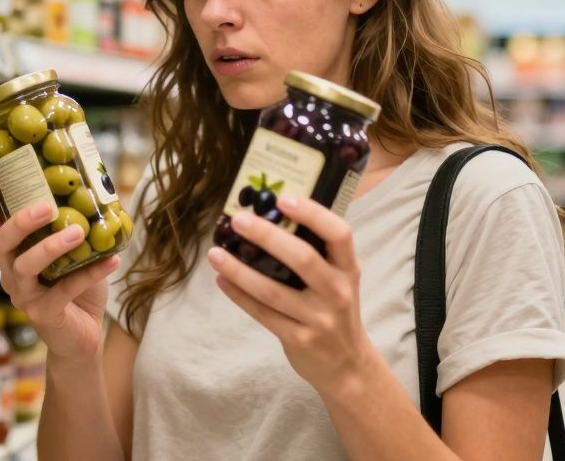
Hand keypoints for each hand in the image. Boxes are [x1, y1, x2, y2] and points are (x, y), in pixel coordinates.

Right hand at [0, 175, 119, 362]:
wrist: (82, 336)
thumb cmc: (75, 286)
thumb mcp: (74, 252)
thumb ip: (76, 224)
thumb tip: (100, 188)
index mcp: (13, 253)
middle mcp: (10, 272)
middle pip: (0, 244)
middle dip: (20, 222)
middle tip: (47, 207)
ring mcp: (23, 295)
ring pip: (25, 267)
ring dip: (51, 246)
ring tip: (79, 231)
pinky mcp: (42, 314)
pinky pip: (63, 291)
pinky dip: (89, 273)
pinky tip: (112, 261)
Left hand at [207, 195, 376, 393]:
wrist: (347, 365)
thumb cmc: (335, 309)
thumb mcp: (338, 280)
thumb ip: (316, 254)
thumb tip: (269, 217)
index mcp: (348, 269)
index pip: (339, 234)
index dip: (313, 214)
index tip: (284, 199)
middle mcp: (337, 292)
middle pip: (302, 258)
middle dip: (267, 236)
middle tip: (238, 220)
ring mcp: (319, 319)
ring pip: (273, 290)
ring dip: (239, 270)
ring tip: (215, 253)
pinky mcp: (299, 339)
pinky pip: (263, 313)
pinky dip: (239, 295)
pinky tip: (222, 280)